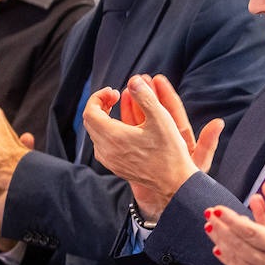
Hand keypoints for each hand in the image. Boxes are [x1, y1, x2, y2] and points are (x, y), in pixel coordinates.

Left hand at [84, 74, 222, 223]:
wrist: (174, 183)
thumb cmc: (170, 152)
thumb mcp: (161, 119)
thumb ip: (145, 97)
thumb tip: (133, 80)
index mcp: (113, 137)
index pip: (90, 111)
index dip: (99, 96)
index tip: (115, 92)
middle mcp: (106, 150)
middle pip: (90, 121)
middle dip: (100, 105)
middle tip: (116, 97)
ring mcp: (109, 161)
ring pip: (95, 133)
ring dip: (103, 118)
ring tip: (119, 110)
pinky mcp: (115, 167)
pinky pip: (102, 145)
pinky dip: (107, 131)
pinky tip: (124, 129)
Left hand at [206, 181, 264, 264]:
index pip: (251, 232)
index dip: (232, 220)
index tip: (219, 209)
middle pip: (238, 244)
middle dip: (221, 227)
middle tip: (208, 213)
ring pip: (236, 258)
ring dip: (220, 242)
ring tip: (209, 228)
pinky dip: (228, 261)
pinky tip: (219, 252)